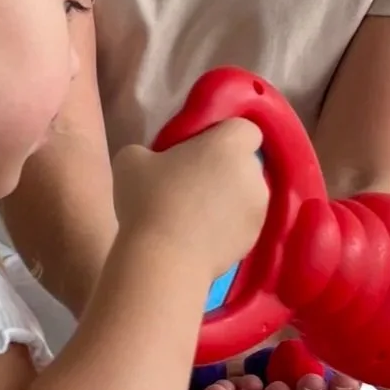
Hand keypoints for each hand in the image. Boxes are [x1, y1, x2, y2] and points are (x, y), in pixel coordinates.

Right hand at [112, 120, 268, 282]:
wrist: (165, 261)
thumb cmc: (149, 200)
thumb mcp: (131, 160)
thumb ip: (152, 151)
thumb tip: (155, 162)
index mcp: (230, 145)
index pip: (245, 128)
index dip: (225, 136)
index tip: (200, 149)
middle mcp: (253, 174)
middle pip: (244, 164)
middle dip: (225, 170)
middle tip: (191, 184)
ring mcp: (258, 210)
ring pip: (245, 196)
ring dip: (227, 200)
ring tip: (194, 217)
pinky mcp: (254, 241)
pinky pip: (241, 224)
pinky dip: (227, 228)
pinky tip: (199, 239)